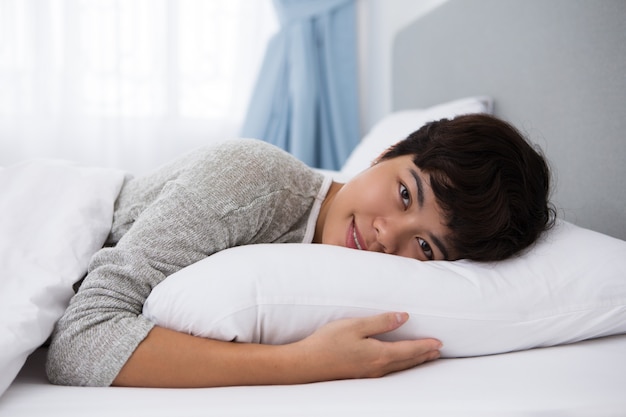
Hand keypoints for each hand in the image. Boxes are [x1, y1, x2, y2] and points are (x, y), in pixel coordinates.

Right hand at [293, 312, 441, 380]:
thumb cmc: (328, 342)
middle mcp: (378, 367)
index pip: (410, 350)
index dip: (425, 346)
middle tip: (437, 351)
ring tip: (424, 357)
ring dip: (414, 362)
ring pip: (399, 368)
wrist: (307, 364)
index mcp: (379, 354)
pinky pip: (389, 370)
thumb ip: (381, 322)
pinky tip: (397, 363)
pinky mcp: (361, 374)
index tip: (439, 342)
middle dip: (424, 355)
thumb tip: (404, 317)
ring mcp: (369, 373)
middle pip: (407, 362)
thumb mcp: (355, 326)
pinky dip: (401, 365)